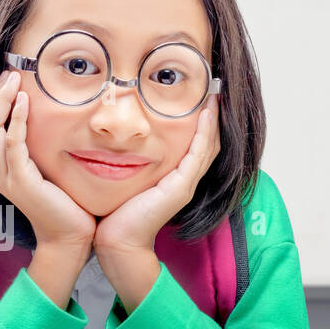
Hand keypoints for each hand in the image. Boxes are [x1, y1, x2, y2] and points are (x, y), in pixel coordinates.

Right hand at [0, 69, 97, 250]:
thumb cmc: (63, 202)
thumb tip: (38, 116)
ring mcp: (4, 177)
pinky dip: (15, 118)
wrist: (68, 237)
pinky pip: (11, 144)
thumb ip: (34, 146)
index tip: (7, 80)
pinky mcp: (21, 182)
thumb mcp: (42, 167)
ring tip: (15, 80)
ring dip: (0, 100)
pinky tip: (25, 101)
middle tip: (11, 74)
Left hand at [95, 94, 220, 255]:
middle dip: (211, 115)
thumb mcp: (126, 178)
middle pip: (208, 141)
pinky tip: (205, 114)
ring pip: (208, 144)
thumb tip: (116, 138)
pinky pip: (198, 154)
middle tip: (212, 87)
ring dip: (212, 118)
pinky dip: (204, 133)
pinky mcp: (181, 188)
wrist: (117, 241)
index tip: (199, 95)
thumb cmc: (115, 213)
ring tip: (214, 94)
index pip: (195, 143)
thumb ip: (128, 160)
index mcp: (174, 177)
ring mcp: (185, 183)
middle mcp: (184, 179)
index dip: (201, 120)